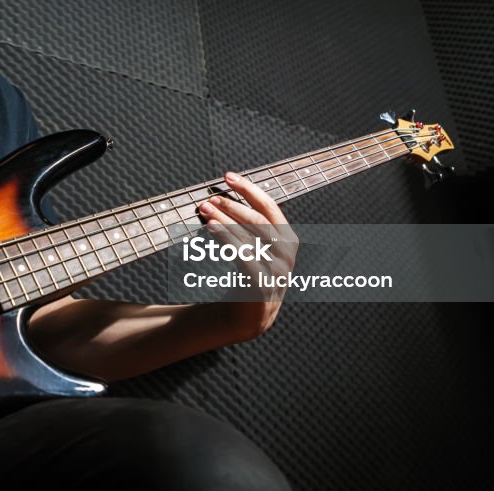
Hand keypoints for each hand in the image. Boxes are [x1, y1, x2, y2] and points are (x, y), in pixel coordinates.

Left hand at [198, 172, 297, 338]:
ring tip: (205, 209)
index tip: (228, 177)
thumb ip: (249, 226)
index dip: (249, 189)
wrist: (248, 316)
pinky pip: (242, 256)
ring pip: (249, 237)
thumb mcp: (256, 248)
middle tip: (209, 198)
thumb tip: (222, 195)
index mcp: (288, 239)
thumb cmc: (248, 275)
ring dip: (225, 219)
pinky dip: (226, 239)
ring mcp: (277, 271)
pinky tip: (212, 228)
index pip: (270, 207)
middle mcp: (287, 254)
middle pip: (258, 221)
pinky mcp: (261, 285)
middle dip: (232, 205)